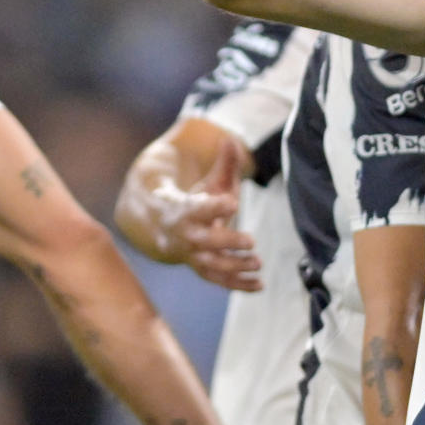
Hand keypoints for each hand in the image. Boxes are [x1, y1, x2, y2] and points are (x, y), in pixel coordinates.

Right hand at [154, 144, 261, 290]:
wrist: (164, 229)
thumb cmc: (195, 202)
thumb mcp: (208, 182)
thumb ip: (223, 163)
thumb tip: (231, 139)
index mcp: (185, 210)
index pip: (198, 208)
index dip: (214, 206)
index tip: (233, 202)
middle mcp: (187, 235)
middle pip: (204, 242)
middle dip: (227, 241)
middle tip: (251, 240)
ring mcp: (193, 256)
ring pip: (211, 266)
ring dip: (235, 266)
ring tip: (258, 263)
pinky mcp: (202, 269)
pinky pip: (219, 280)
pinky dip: (238, 285)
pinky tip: (260, 285)